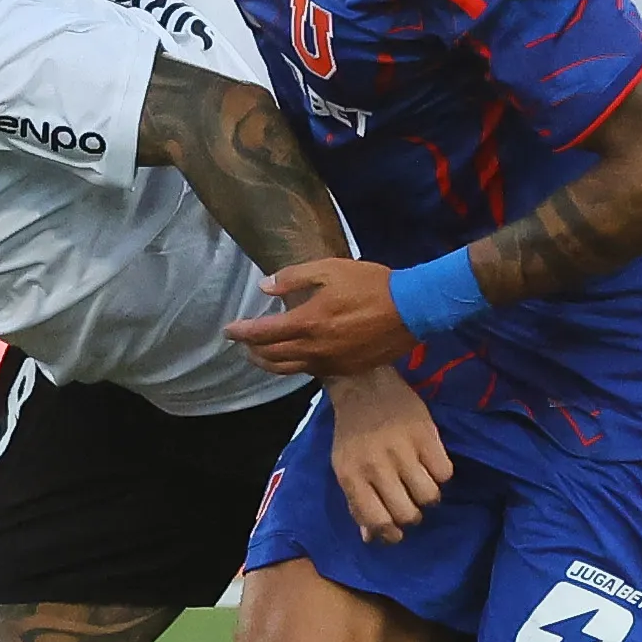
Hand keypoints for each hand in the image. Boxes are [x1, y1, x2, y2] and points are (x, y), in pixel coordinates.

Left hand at [226, 258, 421, 375]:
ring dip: (268, 363)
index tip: (228, 330)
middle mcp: (315, 349)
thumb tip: (265, 287)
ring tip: (259, 356)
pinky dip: (294, 366)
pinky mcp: (346, 370)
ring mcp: (331, 363)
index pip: (263, 333)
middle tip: (242, 342)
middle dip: (251, 350)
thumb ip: (294, 278)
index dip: (242, 332)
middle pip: (271, 357)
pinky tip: (293, 358)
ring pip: (289, 370)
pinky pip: (311, 372)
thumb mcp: (330, 269)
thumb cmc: (371, 284)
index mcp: (308, 322)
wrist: (413, 309)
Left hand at [323, 369, 450, 543]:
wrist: (364, 384)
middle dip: (412, 515)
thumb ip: (357, 503)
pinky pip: (445, 472)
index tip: (396, 529)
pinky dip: (441, 474)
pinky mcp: (426, 434)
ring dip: (428, 495)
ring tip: (420, 482)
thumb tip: (372, 538)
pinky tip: (430, 463)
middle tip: (409, 501)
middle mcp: (375, 465)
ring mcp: (402, 449)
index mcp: (351, 475)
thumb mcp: (345, 467)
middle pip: (408, 513)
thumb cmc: (353, 432)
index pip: (377, 521)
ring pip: (430, 496)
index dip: (391, 533)